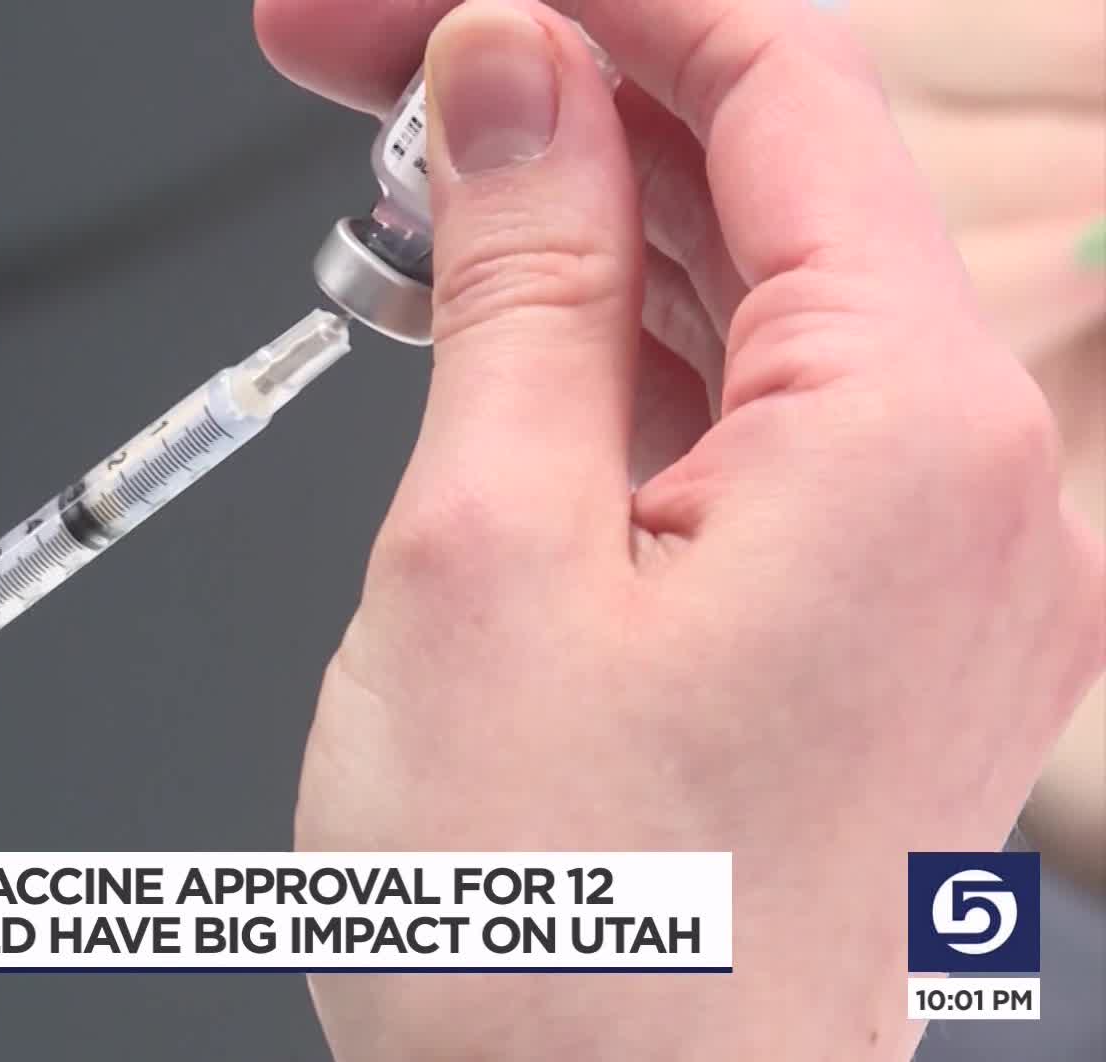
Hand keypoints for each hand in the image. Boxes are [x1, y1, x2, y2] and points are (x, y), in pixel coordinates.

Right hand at [257, 1, 1105, 1057]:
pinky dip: (612, 352)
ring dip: (570, 226)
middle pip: (759, 185)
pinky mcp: (854, 622)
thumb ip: (515, 279)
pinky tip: (485, 324)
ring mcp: (920, 561)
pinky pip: (746, 419)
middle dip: (550, 101)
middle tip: (359, 63)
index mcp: (911, 432)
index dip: (598, 3)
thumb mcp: (484, 546)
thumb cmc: (565, 939)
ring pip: (746, 300)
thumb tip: (505, 84)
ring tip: (392, 199)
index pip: (781, 88)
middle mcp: (964, 487)